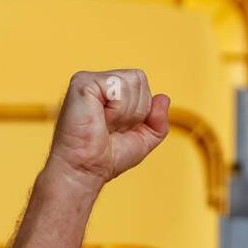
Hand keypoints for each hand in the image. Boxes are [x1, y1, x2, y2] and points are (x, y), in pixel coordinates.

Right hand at [45, 70, 169, 195]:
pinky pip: (117, 87)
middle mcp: (99, 81)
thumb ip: (158, 120)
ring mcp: (89, 79)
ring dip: (125, 112)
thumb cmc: (109, 156)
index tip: (122, 127)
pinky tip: (100, 118)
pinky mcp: (83, 82)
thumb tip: (164, 97)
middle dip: (136, 110)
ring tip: (106, 123)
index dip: (142, 109)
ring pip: (131, 82)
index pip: (142, 82)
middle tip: (113, 126)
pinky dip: (116, 109)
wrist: (88, 168)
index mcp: (110, 90)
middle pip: (139, 79)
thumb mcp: (144, 139)